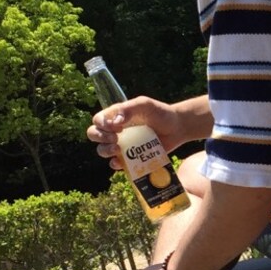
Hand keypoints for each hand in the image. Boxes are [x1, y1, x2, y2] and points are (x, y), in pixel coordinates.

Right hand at [87, 95, 207, 169]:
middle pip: (94, 135)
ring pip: (102, 150)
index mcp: (116, 116)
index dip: (101, 125)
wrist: (177, 128)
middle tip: (115, 138)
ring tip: (118, 149)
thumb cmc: (160, 113)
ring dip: (105, 151)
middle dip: (100, 138)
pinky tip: (120, 162)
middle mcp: (116, 131)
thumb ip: (129, 109)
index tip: (115, 127)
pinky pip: (116, 163)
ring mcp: (122, 145)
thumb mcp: (145, 105)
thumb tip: (114, 122)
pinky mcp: (130, 157)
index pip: (98, 120)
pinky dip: (115, 164)